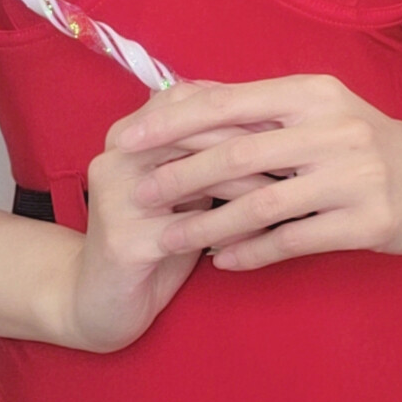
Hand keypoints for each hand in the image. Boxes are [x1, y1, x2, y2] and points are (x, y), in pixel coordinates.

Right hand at [66, 80, 298, 350]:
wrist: (100, 301)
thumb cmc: (157, 237)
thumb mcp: (183, 186)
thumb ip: (210, 151)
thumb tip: (274, 119)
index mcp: (129, 133)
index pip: (190, 100)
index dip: (242, 106)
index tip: (290, 117)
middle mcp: (116, 156)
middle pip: (194, 132)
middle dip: (253, 139)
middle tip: (301, 149)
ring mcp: (116, 197)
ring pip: (195, 177)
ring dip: (250, 182)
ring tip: (293, 187)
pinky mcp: (123, 242)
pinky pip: (191, 230)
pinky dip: (234, 230)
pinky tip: (269, 234)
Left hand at [112, 72, 401, 269]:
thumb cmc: (363, 139)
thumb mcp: (318, 109)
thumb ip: (259, 109)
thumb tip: (182, 100)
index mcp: (311, 94)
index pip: (227, 103)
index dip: (172, 123)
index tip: (126, 139)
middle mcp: (333, 129)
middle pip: (239, 155)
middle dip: (181, 175)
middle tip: (139, 193)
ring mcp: (354, 177)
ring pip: (262, 205)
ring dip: (209, 224)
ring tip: (169, 238)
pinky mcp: (368, 221)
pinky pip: (294, 241)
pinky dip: (253, 252)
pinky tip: (222, 261)